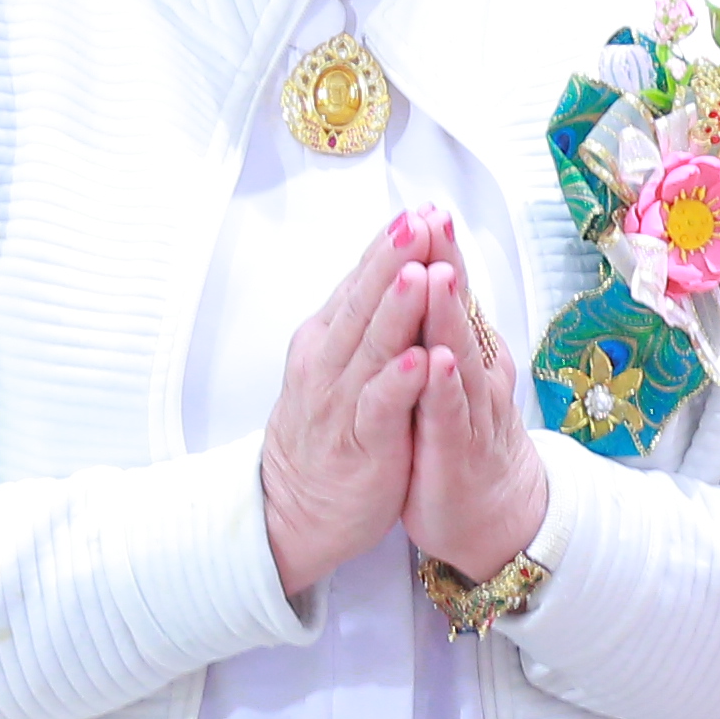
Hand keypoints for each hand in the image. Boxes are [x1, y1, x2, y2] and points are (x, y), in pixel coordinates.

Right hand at [264, 216, 443, 598]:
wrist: (296, 510)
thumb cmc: (332, 429)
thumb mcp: (343, 365)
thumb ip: (364, 318)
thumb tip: (391, 260)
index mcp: (329, 339)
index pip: (362, 282)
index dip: (391, 246)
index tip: (423, 207)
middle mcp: (330, 364)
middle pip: (364, 303)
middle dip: (395, 260)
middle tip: (421, 220)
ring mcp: (341, 403)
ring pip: (371, 349)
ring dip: (397, 310)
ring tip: (421, 273)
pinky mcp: (360, 444)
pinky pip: (379, 409)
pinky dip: (397, 383)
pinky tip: (418, 359)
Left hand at [399, 231, 551, 583]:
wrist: (492, 514)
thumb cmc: (461, 439)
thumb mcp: (450, 376)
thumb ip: (440, 330)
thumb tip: (427, 275)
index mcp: (467, 351)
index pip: (452, 293)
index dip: (439, 252)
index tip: (426, 209)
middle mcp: (476, 371)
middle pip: (460, 310)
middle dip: (446, 265)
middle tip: (435, 221)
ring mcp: (471, 409)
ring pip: (459, 354)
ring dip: (448, 315)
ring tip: (438, 276)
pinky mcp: (457, 448)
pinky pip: (449, 412)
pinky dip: (444, 385)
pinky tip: (437, 360)